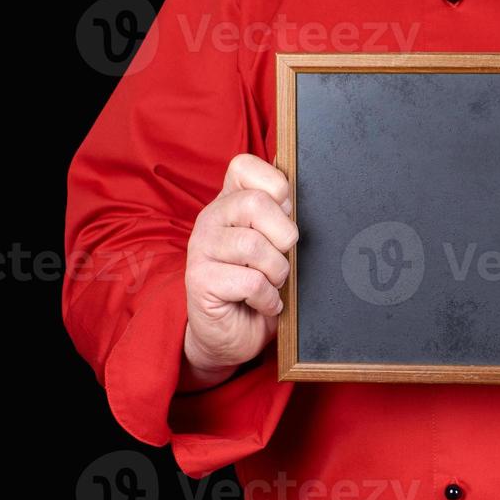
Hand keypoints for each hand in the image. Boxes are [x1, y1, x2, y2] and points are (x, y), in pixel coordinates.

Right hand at [180, 154, 298, 391]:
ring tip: (272, 284)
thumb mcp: (276, 247)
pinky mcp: (199, 280)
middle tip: (280, 258)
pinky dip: (268, 298)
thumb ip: (282, 219)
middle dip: (283, 237)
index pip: (244, 166)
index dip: (276, 187)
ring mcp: (200, 248)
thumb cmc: (259, 286)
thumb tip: (300, 199)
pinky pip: (250, 282)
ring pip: (254, 246)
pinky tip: (263, 302)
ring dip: (276, 272)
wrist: (231, 334)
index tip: (284, 216)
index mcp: (230, 202)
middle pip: (255, 203)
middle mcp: (210, 218)